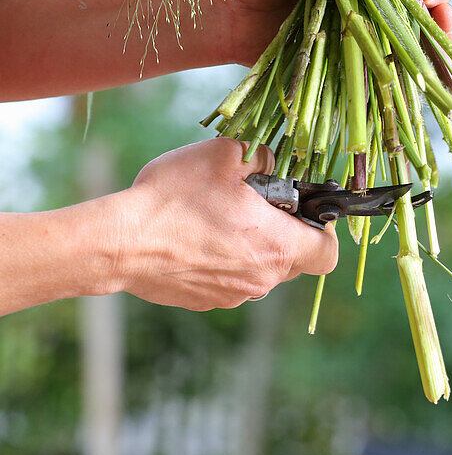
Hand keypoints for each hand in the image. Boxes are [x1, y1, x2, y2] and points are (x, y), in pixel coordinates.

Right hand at [116, 139, 336, 309]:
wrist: (121, 241)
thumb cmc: (176, 197)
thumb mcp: (227, 154)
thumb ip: (263, 157)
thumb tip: (272, 163)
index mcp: (277, 247)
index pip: (327, 254)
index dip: (325, 230)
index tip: (306, 209)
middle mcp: (260, 280)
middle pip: (294, 260)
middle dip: (283, 231)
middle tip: (256, 202)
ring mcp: (230, 295)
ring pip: (259, 268)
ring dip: (251, 244)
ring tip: (218, 213)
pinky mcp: (203, 300)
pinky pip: (229, 277)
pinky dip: (223, 257)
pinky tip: (195, 232)